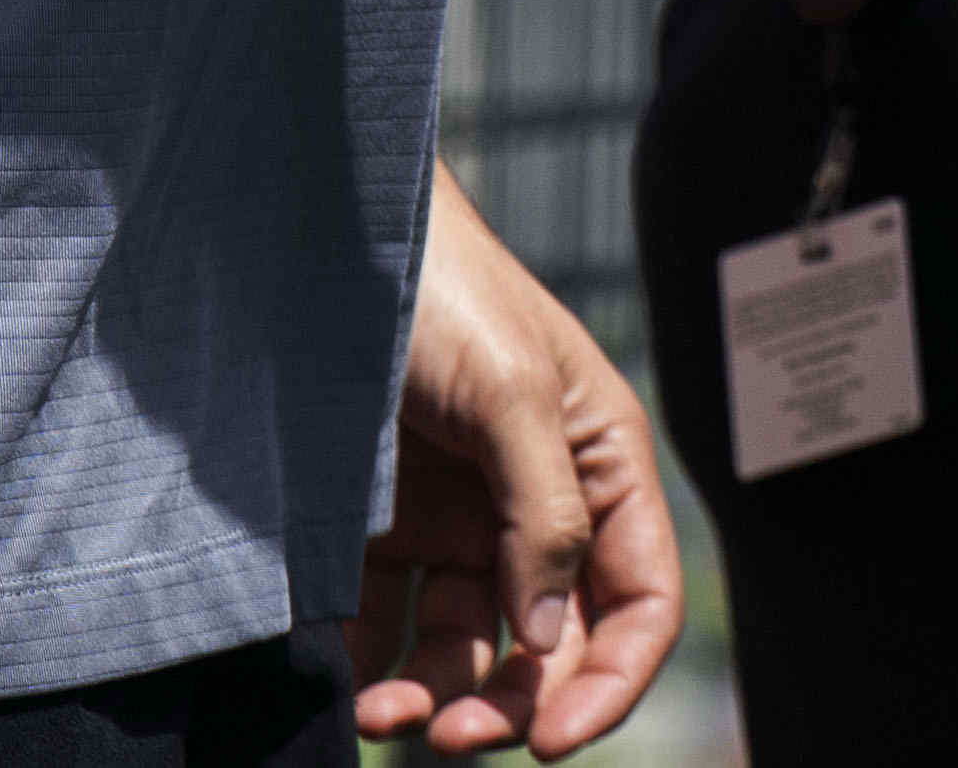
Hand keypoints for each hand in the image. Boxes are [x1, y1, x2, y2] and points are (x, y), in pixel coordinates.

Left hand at [361, 169, 684, 754]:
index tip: (552, 740)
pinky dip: (370, 672)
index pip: (637, 602)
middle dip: (509, 705)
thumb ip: (543, 514)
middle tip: (448, 737)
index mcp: (600, 465)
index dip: (611, 682)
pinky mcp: (379, 532)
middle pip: (549, 645)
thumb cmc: (438, 290)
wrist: (320, 240)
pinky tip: (345, 686)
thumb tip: (545, 633)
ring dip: (435, 699)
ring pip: (466, 654)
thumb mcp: (511, 391)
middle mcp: (537, 505)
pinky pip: (385, 631)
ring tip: (382, 715)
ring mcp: (457, 523)